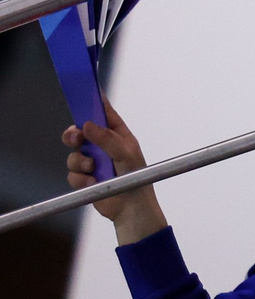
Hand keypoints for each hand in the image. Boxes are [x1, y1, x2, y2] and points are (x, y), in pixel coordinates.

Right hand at [64, 96, 167, 243]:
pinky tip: (93, 183)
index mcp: (117, 135)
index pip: (103, 114)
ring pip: (73, 155)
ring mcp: (93, 162)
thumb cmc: (137, 177)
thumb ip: (107, 138)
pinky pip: (73, 174)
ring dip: (81, 162)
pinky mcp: (84, 178)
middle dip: (73, 134)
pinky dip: (81, 178)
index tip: (83, 91)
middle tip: (75, 137)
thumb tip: (87, 124)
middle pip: (79, 132)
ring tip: (94, 169)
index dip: (93, 102)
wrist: (131, 207)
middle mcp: (102, 146)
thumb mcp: (126, 153)